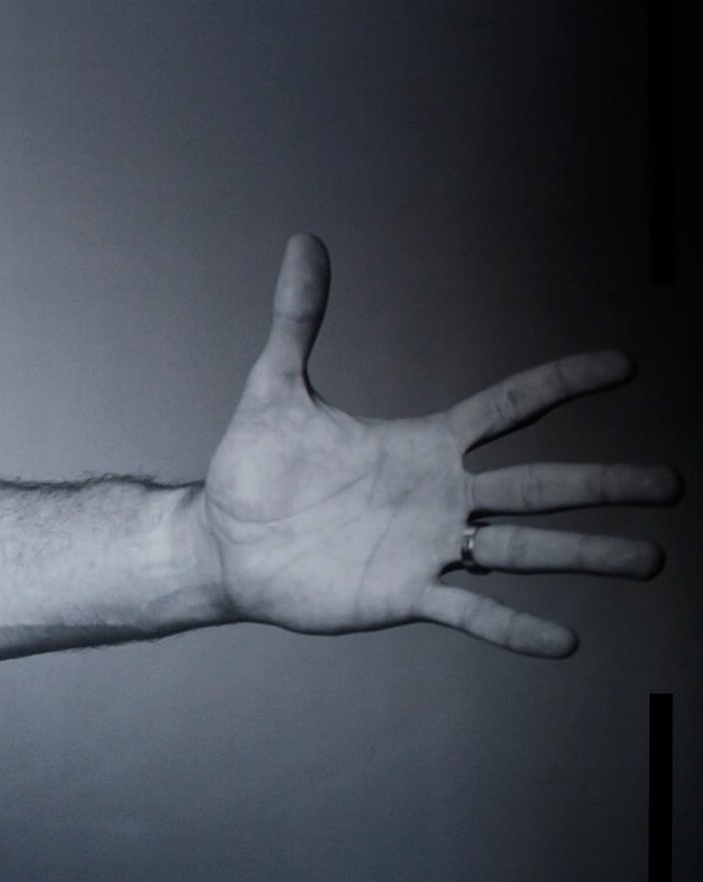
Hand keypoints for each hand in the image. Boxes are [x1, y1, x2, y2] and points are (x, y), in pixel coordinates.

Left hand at [201, 235, 681, 656]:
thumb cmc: (254, 468)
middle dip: (604, 483)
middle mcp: (439, 495)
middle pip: (539, 484)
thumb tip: (302, 242)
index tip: (623, 366)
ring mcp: (427, 546)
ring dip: (584, 553)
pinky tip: (564, 640)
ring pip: (522, 548)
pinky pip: (470, 610)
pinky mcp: (403, 594)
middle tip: (671, 484)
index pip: (507, 409)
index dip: (562, 385)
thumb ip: (298, 317)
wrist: (223, 541)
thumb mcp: (276, 386)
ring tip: (651, 558)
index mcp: (421, 445)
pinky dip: (514, 626)